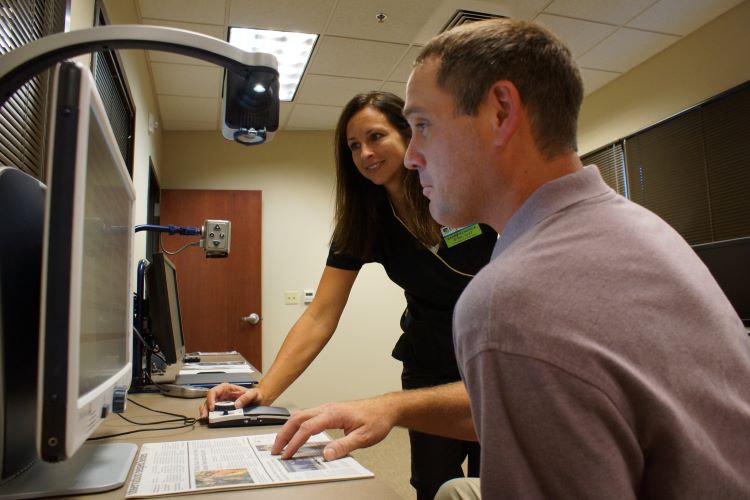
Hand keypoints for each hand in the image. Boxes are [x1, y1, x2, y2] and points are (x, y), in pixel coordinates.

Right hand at [198, 383, 264, 418]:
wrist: (259, 400)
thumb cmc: (255, 394)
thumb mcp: (253, 394)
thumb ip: (245, 398)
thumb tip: (236, 405)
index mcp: (227, 388)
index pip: (214, 391)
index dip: (211, 399)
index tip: (212, 407)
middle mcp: (222, 394)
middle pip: (209, 399)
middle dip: (205, 407)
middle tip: (205, 416)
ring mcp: (222, 401)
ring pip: (208, 405)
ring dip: (206, 412)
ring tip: (206, 419)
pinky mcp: (223, 408)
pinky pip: (213, 411)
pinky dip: (210, 415)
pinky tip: (210, 420)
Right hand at [271, 398, 396, 460]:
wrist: (385, 409)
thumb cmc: (377, 419)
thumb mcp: (363, 437)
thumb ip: (344, 446)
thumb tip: (326, 455)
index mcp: (334, 413)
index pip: (307, 428)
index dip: (295, 442)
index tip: (287, 454)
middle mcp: (328, 408)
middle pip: (298, 419)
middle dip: (284, 434)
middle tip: (276, 450)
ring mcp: (327, 408)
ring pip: (301, 416)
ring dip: (289, 429)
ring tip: (281, 444)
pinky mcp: (329, 412)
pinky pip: (308, 417)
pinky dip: (297, 426)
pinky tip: (295, 435)